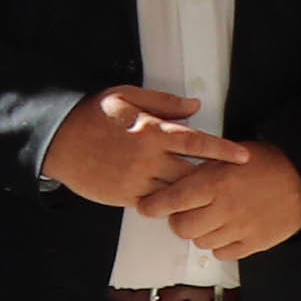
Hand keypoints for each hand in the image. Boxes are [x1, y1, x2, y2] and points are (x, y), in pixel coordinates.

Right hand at [44, 86, 233, 212]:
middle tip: (230, 181)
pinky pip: (155, 204)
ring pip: (175, 192)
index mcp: (151, 131)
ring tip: (208, 195)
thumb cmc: (91, 115)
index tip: (245, 157)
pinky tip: (177, 201)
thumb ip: (163, 102)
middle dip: (211, 178)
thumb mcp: (125, 96)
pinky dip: (168, 203)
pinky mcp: (124, 195)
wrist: (56, 140)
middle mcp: (148, 158)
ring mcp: (136, 179)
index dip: (224, 150)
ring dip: (192, 194)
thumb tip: (195, 107)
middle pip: (192, 173)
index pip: (197, 143)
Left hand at [136, 136, 300, 261]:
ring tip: (212, 217)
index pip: (171, 201)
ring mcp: (241, 228)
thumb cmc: (268, 162)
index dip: (154, 206)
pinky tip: (227, 229)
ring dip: (200, 232)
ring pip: (200, 242)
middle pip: (181, 228)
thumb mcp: (229, 155)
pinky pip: (223, 253)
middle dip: (178, 220)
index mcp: (216, 182)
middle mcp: (225, 208)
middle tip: (185, 212)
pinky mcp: (255, 243)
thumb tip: (170, 179)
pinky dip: (220, 244)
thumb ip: (201, 169)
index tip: (146, 207)